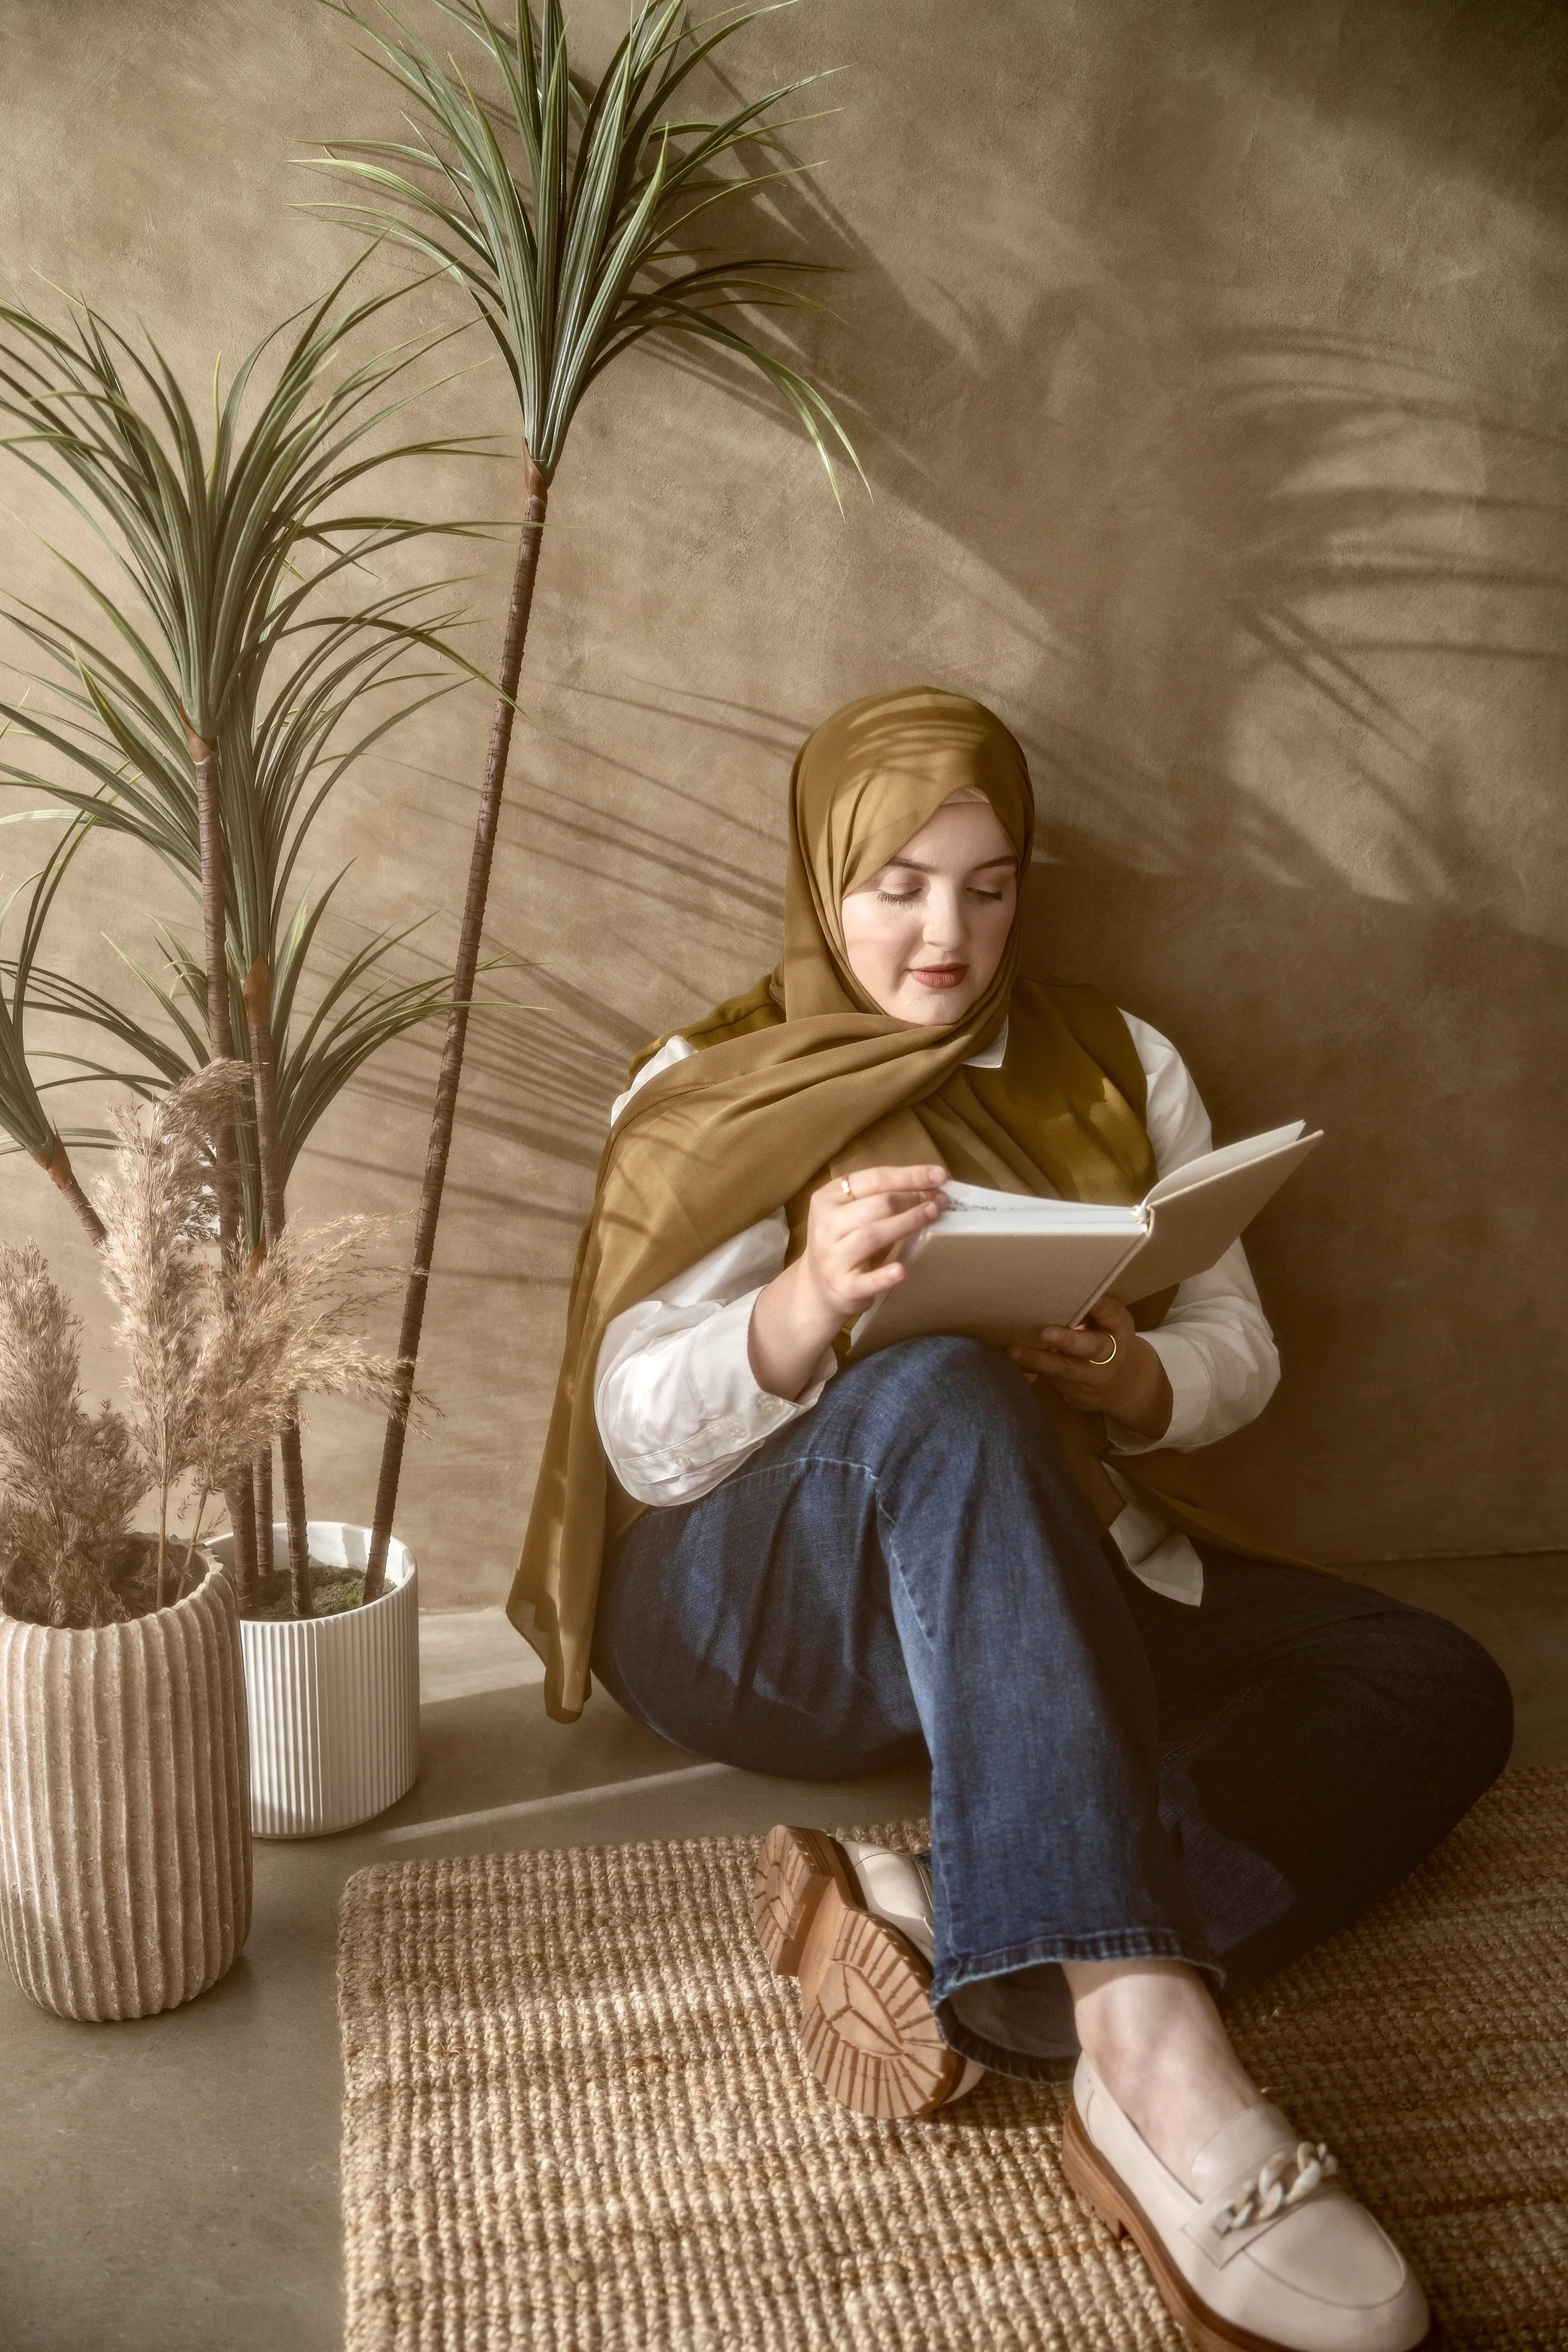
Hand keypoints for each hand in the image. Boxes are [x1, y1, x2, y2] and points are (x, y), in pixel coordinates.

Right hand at [749, 1163, 947, 1400]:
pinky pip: (866, 1279)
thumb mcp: (849, 1212)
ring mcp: (833, 1257)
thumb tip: (929, 1183)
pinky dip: (884, 1275)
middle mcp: (826, 1225)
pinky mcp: (843, 1286)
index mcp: (828, 1198)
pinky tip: (902, 1270)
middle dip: (913, 1199)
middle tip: (940, 1200)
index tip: (939, 1175)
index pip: (873, 1179)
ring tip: (933, 1215)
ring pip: (873, 1235)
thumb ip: (878, 1196)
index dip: (909, 1176)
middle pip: (878, 1205)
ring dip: (908, 1223)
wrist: (816, 1288)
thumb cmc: (842, 1242)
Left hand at [1007, 1293, 1172, 1439]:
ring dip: (1037, 1360)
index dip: (1100, 1307)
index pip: (1112, 1315)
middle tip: (1045, 1333)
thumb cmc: (1105, 1337)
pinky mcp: (1073, 1390)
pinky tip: (1006, 1360)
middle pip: (1089, 1347)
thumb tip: (1056, 1280)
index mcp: (1119, 1328)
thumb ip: (1092, 1307)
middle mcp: (1108, 1354)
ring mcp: (1090, 1375)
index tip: (1088, 1298)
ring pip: (1064, 1369)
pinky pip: (1049, 1379)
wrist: (1120, 1383)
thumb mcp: (1109, 1321)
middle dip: (1068, 1340)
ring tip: (1012, 1351)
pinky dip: (1028, 1369)